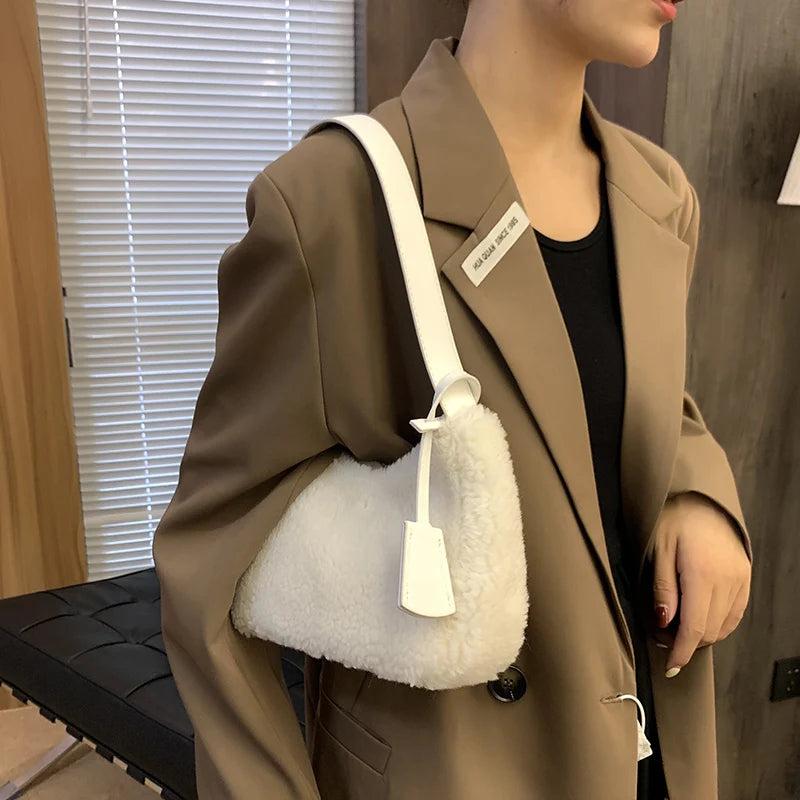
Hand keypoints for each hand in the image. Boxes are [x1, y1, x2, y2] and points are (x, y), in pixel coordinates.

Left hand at [651, 491, 750, 677]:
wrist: (701, 498)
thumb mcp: (658, 550)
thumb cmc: (673, 519)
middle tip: (661, 638)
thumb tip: (664, 623)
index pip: (695, 627)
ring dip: (701, 634)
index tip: (670, 667)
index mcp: (703, 574)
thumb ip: (663, 589)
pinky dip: (717, 623)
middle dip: (686, 643)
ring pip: (723, 625)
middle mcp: (727, 580)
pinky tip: (699, 619)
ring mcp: (740, 579)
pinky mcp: (745, 577)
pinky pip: (734, 613)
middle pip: (709, 630)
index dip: (682, 651)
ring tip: (676, 628)